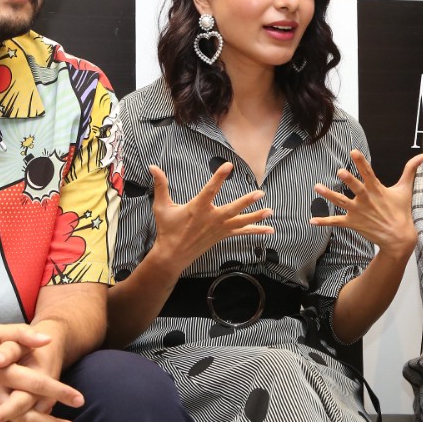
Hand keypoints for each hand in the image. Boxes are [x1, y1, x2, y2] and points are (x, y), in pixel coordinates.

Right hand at [150, 163, 273, 265]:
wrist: (172, 255)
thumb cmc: (167, 229)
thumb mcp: (161, 206)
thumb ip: (160, 185)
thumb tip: (152, 166)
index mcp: (197, 209)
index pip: (210, 190)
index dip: (219, 177)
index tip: (229, 165)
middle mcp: (210, 219)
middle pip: (232, 209)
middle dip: (246, 202)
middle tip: (260, 194)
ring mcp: (218, 229)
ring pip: (240, 222)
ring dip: (256, 217)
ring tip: (270, 212)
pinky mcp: (222, 235)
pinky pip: (241, 232)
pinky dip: (255, 231)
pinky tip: (269, 230)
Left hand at [310, 151, 422, 254]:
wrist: (398, 237)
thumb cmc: (401, 211)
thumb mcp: (405, 189)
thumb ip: (411, 170)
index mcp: (377, 190)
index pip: (368, 173)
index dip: (361, 162)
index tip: (353, 152)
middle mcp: (366, 200)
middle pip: (356, 188)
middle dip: (349, 180)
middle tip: (340, 172)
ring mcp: (358, 212)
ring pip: (341, 202)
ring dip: (329, 195)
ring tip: (317, 187)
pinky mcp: (353, 223)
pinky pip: (336, 222)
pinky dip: (324, 221)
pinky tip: (311, 220)